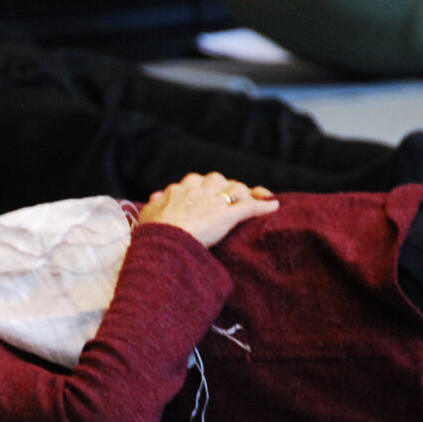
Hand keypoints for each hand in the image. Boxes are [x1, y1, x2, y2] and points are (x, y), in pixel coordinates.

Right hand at [139, 172, 278, 247]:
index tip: (206, 191)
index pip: (193, 182)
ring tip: (255, 197)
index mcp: (179, 192)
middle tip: (231, 193)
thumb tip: (155, 196)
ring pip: (235, 189)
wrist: (164, 242)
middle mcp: (198, 192)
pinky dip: (264, 206)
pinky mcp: (228, 215)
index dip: (202, 185)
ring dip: (245, 192)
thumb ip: (154, 204)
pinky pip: (250, 207)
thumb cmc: (153, 232)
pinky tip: (274, 206)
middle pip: (216, 179)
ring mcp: (214, 202)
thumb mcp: (148, 215)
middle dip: (225, 184)